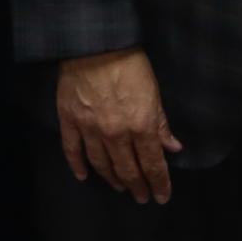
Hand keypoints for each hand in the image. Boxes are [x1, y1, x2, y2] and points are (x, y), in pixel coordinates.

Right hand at [55, 48, 183, 203]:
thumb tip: (172, 147)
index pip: (153, 165)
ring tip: (119, 186)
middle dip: (137, 186)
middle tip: (141, 196)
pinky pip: (72, 150)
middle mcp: (115, 134)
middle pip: (127, 169)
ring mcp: (90, 129)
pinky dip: (78, 165)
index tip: (162, 196)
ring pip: (102, 164)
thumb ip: (161, 123)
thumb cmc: (129, 65)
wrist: (96, 44)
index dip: (159, 183)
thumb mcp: (154, 93)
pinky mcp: (69, 120)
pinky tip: (83, 175)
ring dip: (112, 179)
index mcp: (141, 127)